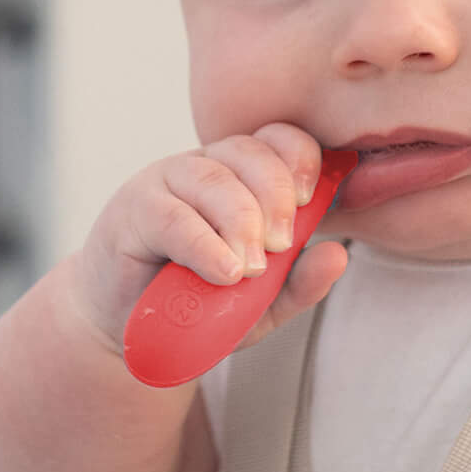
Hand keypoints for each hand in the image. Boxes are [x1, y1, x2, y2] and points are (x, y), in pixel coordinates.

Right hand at [65, 123, 350, 361]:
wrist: (132, 331)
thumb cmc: (198, 304)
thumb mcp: (260, 302)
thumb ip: (299, 281)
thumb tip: (338, 255)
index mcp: (242, 176)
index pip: (277, 140)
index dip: (299, 158)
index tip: (310, 199)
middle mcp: (206, 167)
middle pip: (249, 153)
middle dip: (275, 197)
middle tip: (281, 246)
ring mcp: (167, 182)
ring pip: (213, 179)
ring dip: (241, 222)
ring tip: (251, 269)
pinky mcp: (133, 210)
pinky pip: (173, 216)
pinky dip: (203, 244)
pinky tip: (223, 271)